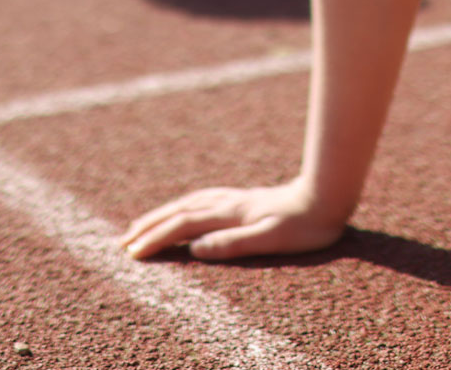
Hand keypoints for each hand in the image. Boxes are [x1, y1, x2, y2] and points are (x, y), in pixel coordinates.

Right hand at [119, 178, 345, 260]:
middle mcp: (226, 203)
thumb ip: (232, 243)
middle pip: (178, 211)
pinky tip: (183, 212)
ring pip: (187, 204)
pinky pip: (200, 201)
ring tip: (142, 227)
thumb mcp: (270, 240)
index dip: (155, 239)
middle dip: (149, 226)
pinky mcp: (242, 200)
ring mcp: (233, 199)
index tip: (132, 254)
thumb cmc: (303, 227)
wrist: (326, 197)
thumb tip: (195, 249)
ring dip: (162, 215)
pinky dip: (181, 208)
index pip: (182, 225)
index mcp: (229, 214)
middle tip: (124, 242)